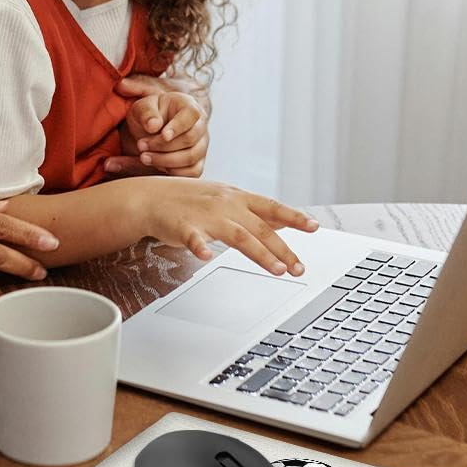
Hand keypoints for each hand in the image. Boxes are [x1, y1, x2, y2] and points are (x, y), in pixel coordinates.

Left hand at [107, 78, 209, 177]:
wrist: (151, 130)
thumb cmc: (149, 116)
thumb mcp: (141, 108)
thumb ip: (146, 113)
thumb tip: (153, 126)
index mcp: (189, 106)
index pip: (191, 115)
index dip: (178, 127)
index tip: (163, 135)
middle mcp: (200, 126)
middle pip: (189, 139)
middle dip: (162, 146)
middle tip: (141, 145)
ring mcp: (201, 146)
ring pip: (190, 158)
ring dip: (164, 160)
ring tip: (144, 157)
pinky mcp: (197, 163)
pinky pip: (192, 173)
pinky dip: (172, 172)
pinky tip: (156, 165)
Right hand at [141, 177, 319, 274]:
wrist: (152, 197)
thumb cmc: (191, 200)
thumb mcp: (227, 199)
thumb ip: (254, 212)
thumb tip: (284, 220)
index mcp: (238, 198)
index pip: (272, 207)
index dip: (294, 217)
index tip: (314, 227)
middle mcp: (226, 205)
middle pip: (260, 227)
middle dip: (282, 249)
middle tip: (299, 267)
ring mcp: (206, 215)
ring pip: (238, 235)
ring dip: (260, 253)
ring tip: (277, 270)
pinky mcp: (184, 227)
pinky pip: (192, 238)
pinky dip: (199, 247)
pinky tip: (205, 257)